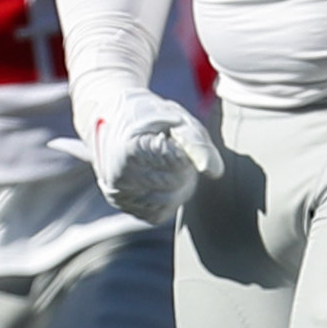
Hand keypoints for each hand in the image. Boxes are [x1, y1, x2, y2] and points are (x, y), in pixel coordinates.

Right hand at [68, 89, 223, 219]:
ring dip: (179, 183)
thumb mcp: (175, 118)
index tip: (170, 137)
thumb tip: (215, 172)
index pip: (178, 161)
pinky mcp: (123, 205)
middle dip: (184, 167)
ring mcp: (119, 193)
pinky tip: (161, 177)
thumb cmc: (148, 115)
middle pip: (175, 183)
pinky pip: (159, 212)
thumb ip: (197, 143)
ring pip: (170, 201)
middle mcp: (119, 175)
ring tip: (167, 163)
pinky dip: (168, 196)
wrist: (111, 117)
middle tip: (172, 149)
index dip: (183, 148)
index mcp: (129, 148)